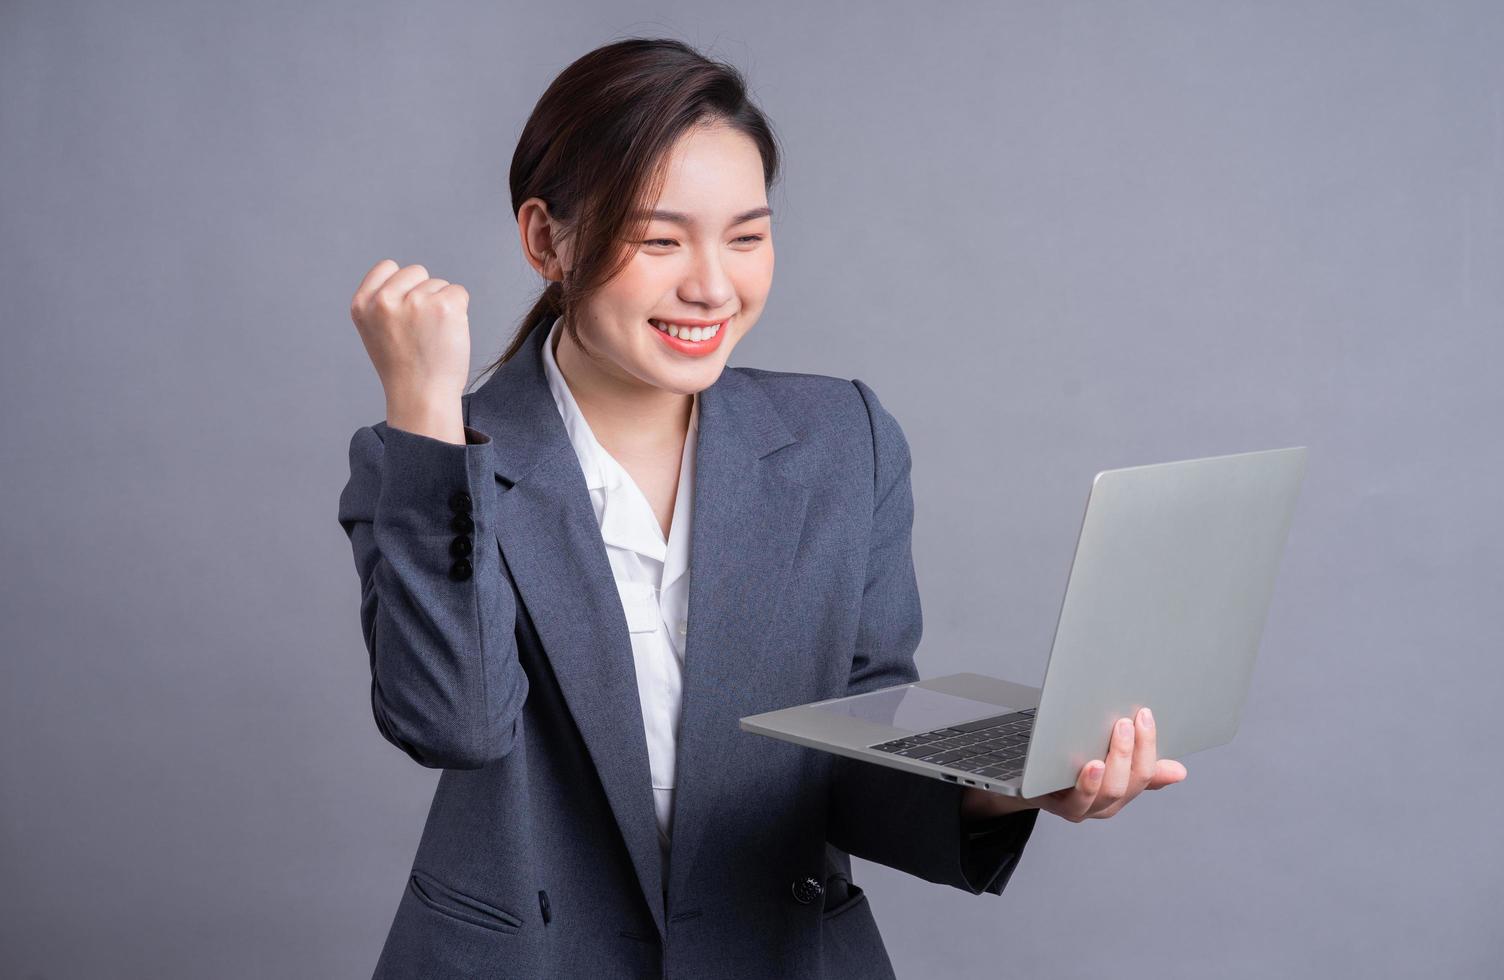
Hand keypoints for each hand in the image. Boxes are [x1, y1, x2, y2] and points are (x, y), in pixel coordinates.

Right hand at [349, 259, 471, 440]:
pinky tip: (448, 334)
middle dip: (423, 293)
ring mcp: (415, 302)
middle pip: (417, 272)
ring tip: (432, 337)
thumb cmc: (403, 367)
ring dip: (441, 306)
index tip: (405, 311)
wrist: (421, 397)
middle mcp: (384, 300)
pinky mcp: (444, 307)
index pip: (387, 267)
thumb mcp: (376, 331)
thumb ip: (384, 303)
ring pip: (439, 284)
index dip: (403, 285)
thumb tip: (409, 281)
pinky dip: (460, 311)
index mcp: (362, 304)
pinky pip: (459, 292)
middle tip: (420, 330)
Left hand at [960, 706, 1187, 823]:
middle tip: (1126, 721)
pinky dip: (1087, 784)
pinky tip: (1091, 765)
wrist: (1026, 786)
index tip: (1145, 714)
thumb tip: (1179, 771)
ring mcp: (1081, 808)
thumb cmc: (1069, 768)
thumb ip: (1138, 766)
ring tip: (1115, 735)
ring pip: (1107, 793)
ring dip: (1115, 762)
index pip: (1147, 774)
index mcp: (1122, 791)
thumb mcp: (1107, 763)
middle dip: (1131, 750)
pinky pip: (1075, 802)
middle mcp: (1105, 805)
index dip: (1148, 745)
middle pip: (1128, 783)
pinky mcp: (1055, 806)